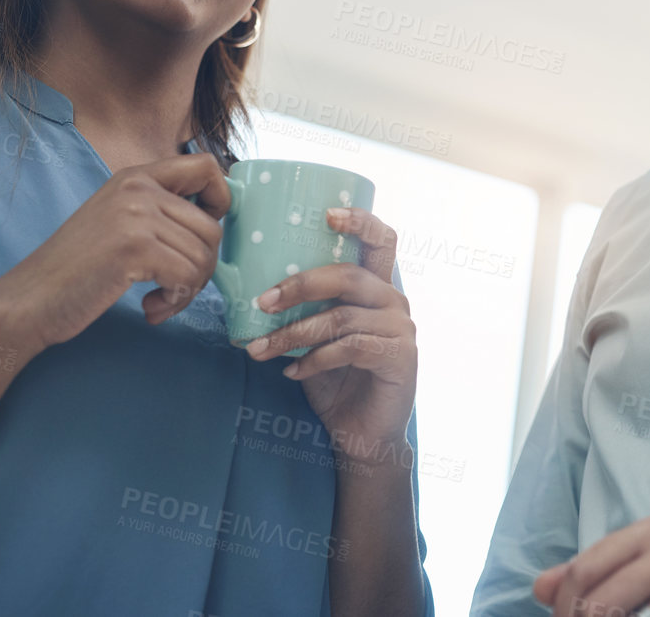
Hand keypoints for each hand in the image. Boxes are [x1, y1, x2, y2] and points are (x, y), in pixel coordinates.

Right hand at [0, 154, 230, 352]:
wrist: (29, 299)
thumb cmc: (79, 269)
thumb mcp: (121, 221)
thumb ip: (161, 210)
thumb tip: (219, 217)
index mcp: (136, 176)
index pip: (207, 166)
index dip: (220, 201)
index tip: (201, 236)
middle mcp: (138, 187)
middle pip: (212, 226)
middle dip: (203, 267)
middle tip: (177, 289)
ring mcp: (136, 214)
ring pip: (204, 256)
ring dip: (189, 289)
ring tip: (161, 301)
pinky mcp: (134, 246)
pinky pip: (188, 276)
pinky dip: (177, 300)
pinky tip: (152, 308)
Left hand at [244, 208, 417, 470]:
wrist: (362, 434)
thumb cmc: (336, 380)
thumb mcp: (316, 338)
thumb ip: (304, 312)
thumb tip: (248, 291)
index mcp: (378, 287)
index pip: (382, 240)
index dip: (359, 221)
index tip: (326, 214)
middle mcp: (394, 301)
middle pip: (350, 276)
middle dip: (301, 285)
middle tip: (263, 302)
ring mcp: (401, 329)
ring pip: (341, 317)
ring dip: (293, 332)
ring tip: (259, 349)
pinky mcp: (399, 357)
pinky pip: (350, 348)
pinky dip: (314, 360)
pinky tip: (291, 372)